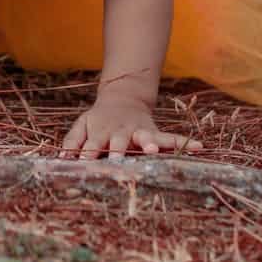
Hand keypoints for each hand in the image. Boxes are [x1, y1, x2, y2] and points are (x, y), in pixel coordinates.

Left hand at [60, 93, 201, 160]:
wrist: (123, 97)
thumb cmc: (99, 119)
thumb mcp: (82, 125)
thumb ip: (72, 141)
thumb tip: (62, 157)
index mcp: (101, 133)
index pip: (93, 146)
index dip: (88, 154)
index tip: (84, 163)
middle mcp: (121, 133)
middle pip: (119, 142)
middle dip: (119, 151)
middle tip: (118, 160)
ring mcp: (139, 132)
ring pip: (144, 138)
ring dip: (149, 143)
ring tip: (154, 149)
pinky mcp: (154, 132)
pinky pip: (171, 137)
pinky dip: (184, 142)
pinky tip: (200, 147)